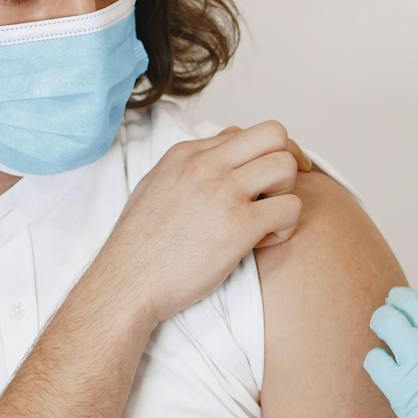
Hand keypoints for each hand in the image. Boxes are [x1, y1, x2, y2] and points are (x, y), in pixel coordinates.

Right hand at [89, 120, 311, 326]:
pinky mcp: (239, 226)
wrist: (127, 283)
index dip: (255, 160)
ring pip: (287, 165)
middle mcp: (206, 165)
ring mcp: (223, 192)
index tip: (250, 189)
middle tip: (273, 196)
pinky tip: (262, 243)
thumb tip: (217, 162)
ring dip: (286, 194)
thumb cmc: (140, 246)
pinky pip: (291, 208)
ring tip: (266, 221)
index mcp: (186, 154)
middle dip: (283, 164)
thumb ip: (188, 170)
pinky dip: (286, 227)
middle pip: (275, 134)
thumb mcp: (156, 187)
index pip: (243, 134)